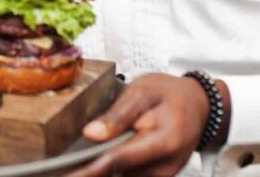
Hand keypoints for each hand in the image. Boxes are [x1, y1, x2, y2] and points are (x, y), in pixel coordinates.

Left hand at [68, 73, 223, 176]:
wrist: (198, 105)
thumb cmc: (169, 95)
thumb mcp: (142, 92)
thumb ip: (117, 115)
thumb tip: (91, 134)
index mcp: (163, 142)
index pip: (119, 161)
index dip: (90, 171)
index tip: (67, 175)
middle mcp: (165, 167)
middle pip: (119, 175)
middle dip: (91, 172)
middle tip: (61, 169)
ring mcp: (162, 176)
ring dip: (101, 171)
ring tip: (74, 166)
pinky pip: (130, 176)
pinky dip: (113, 171)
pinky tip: (96, 164)